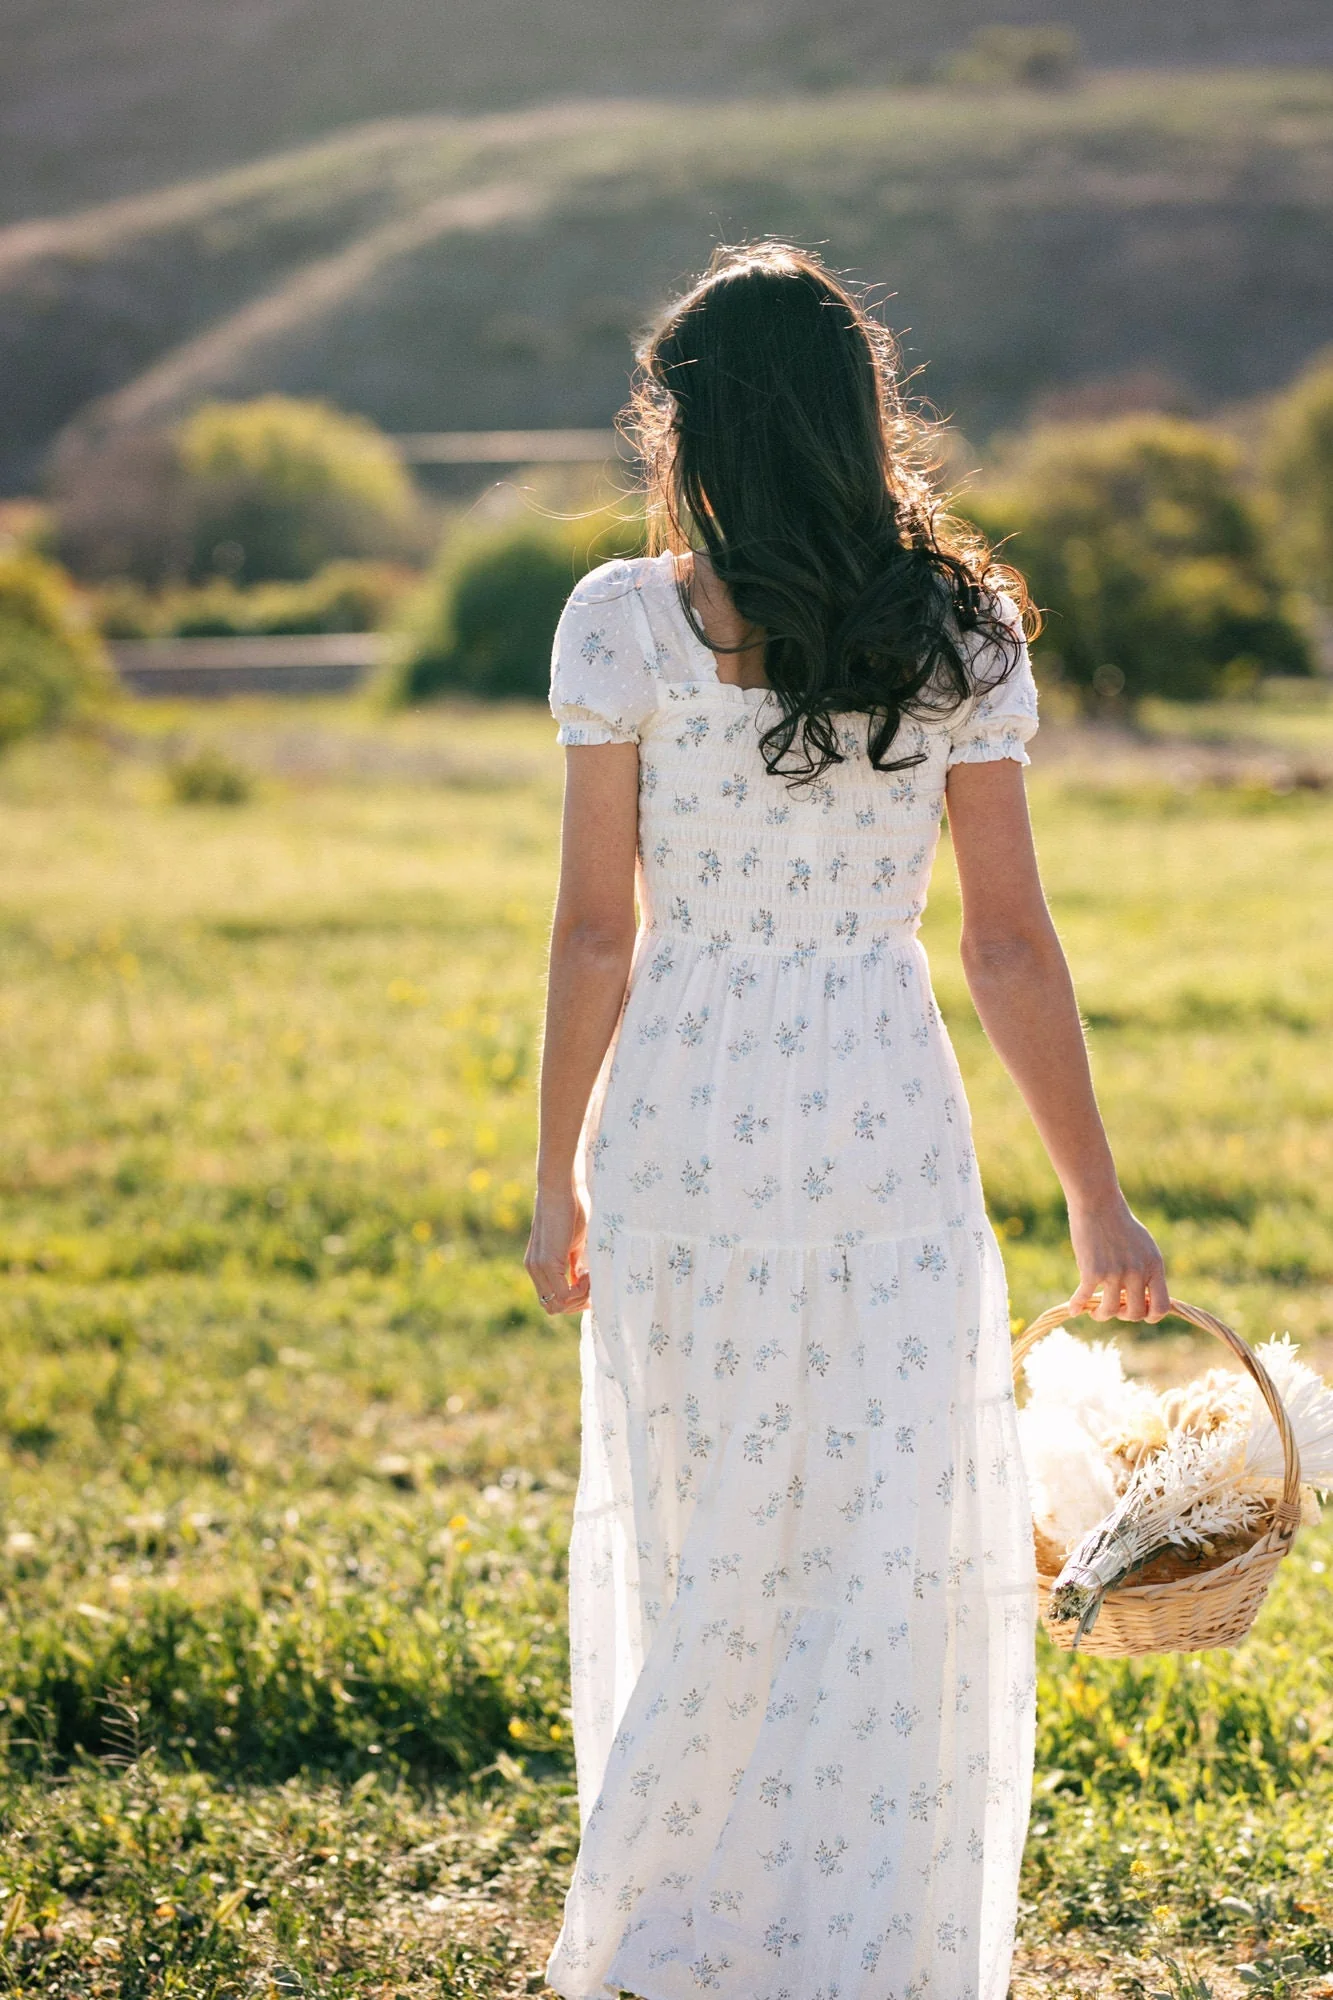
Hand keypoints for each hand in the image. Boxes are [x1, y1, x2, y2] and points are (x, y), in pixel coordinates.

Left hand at [524, 1181, 589, 1315]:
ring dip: (579, 1297)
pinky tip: (588, 1272)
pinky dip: (580, 1290)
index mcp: (538, 1266)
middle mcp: (534, 1269)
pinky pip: (564, 1293)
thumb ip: (573, 1264)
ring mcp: (538, 1267)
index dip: (572, 1300)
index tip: (590, 1287)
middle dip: (576, 1304)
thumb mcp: (574, 1244)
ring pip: (557, 1305)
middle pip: (552, 1308)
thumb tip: (582, 1280)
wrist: (562, 1189)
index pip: (550, 1300)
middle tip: (592, 1286)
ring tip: (591, 1276)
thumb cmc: (572, 1210)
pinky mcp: (547, 1262)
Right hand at [1067, 1194, 1168, 1322]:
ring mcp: (1115, 1273)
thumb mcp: (1144, 1245)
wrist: (1098, 1202)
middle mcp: (1137, 1272)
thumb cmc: (1119, 1222)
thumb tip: (1145, 1296)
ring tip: (1094, 1310)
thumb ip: (1147, 1270)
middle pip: (1134, 1313)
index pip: (1161, 1307)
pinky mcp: (1092, 1271)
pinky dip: (1076, 1306)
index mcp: (1154, 1266)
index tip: (1136, 1310)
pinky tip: (1073, 1309)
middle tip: (1113, 1307)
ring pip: (1110, 1310)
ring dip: (1100, 1315)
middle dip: (1123, 1315)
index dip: (1150, 1316)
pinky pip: (1084, 1298)